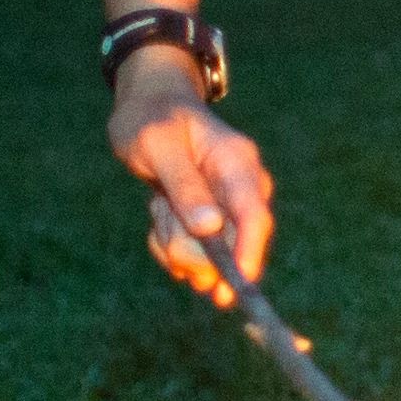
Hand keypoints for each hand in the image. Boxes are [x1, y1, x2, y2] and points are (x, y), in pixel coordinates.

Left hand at [116, 52, 272, 296]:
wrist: (146, 110)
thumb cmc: (151, 119)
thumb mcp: (158, 146)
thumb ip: (184, 186)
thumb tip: (210, 229)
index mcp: (238, 164)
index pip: (254, 218)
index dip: (248, 257)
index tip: (232, 289)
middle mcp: (241, 189)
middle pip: (228, 247)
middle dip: (188, 246)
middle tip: (160, 213)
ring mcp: (227, 209)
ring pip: (205, 257)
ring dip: (172, 239)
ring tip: (159, 201)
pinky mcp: (211, 224)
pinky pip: (191, 255)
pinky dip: (168, 242)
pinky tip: (160, 211)